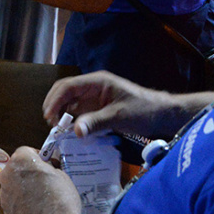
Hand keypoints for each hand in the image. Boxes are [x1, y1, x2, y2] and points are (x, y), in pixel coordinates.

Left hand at [0, 147, 92, 213]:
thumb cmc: (60, 199)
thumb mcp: (62, 175)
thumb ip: (49, 167)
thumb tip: (48, 167)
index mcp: (20, 160)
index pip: (27, 151)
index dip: (38, 157)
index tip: (47, 164)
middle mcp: (7, 173)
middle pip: (17, 167)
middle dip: (29, 171)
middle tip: (44, 180)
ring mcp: (4, 191)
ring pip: (13, 183)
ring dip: (24, 186)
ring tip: (40, 196)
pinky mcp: (5, 207)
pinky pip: (13, 198)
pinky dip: (21, 200)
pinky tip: (35, 207)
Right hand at [42, 71, 173, 137]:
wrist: (164, 115)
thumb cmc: (144, 110)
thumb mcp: (119, 116)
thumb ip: (96, 122)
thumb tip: (74, 131)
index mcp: (96, 82)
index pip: (67, 86)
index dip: (55, 100)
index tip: (49, 116)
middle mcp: (92, 88)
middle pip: (64, 92)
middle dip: (54, 105)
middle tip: (51, 123)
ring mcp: (94, 98)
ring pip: (69, 102)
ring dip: (61, 113)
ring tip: (58, 129)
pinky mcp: (98, 108)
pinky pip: (79, 112)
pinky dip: (72, 120)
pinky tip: (70, 131)